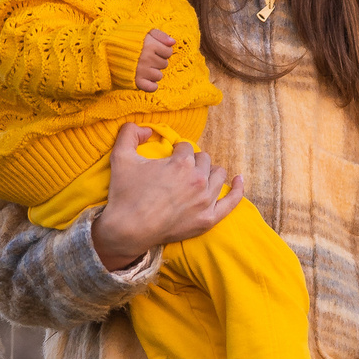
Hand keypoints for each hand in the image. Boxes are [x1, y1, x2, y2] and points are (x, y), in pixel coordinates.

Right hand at [91, 126, 243, 270]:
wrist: (128, 230)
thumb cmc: (124, 194)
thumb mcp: (120, 157)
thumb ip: (130, 133)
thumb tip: (144, 128)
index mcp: (181, 163)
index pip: (186, 148)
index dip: (176, 151)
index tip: (169, 159)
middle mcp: (198, 179)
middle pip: (204, 160)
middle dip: (193, 161)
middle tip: (179, 171)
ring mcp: (205, 201)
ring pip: (217, 175)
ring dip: (209, 171)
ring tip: (198, 176)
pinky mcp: (208, 219)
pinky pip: (231, 201)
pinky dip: (236, 188)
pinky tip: (238, 180)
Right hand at [133, 28, 175, 92]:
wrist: (106, 48)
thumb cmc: (128, 38)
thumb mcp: (144, 31)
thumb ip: (160, 35)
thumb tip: (173, 42)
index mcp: (150, 45)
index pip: (168, 52)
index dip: (162, 50)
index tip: (153, 49)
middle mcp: (147, 58)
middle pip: (164, 64)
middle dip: (157, 61)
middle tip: (146, 57)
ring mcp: (141, 71)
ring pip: (159, 76)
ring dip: (153, 72)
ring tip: (144, 67)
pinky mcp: (136, 81)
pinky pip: (152, 88)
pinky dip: (151, 85)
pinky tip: (146, 79)